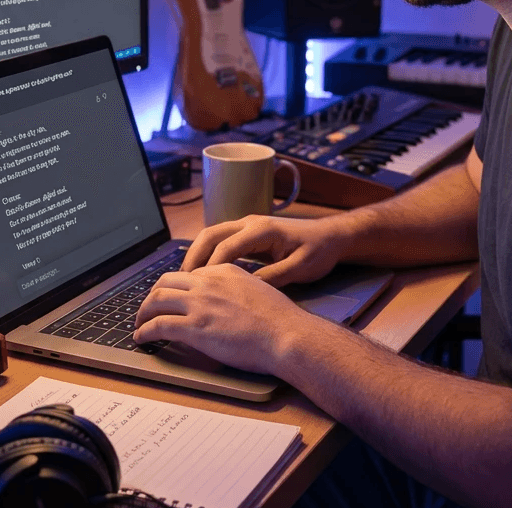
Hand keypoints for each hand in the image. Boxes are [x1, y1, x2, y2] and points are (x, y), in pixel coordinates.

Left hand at [133, 264, 311, 373]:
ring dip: (142, 312)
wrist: (285, 334)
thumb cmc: (279, 319)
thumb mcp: (257, 289)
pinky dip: (145, 331)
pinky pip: (159, 325)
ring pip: (156, 300)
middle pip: (165, 281)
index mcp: (223, 270)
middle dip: (152, 295)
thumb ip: (236, 290)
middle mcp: (207, 282)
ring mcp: (199, 304)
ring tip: (139, 324)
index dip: (176, 288)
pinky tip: (142, 338)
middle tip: (148, 308)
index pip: (189, 274)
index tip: (172, 299)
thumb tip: (226, 302)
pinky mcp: (194, 327)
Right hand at [182, 214, 347, 287]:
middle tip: (180, 283)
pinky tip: (203, 274)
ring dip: (197, 255)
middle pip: (210, 235)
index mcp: (261, 229)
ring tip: (185, 281)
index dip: (209, 268)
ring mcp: (247, 226)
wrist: (331, 236)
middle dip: (193, 258)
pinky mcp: (248, 233)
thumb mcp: (301, 267)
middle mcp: (249, 222)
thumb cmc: (319, 251)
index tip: (196, 289)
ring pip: (212, 236)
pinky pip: (220, 241)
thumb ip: (274, 276)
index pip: (226, 247)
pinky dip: (207, 255)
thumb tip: (246, 289)